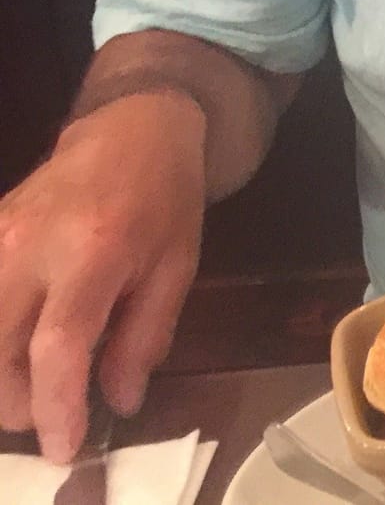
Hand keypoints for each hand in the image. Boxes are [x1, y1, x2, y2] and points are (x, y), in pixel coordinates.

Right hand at [0, 93, 204, 461]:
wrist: (130, 129)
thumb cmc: (163, 198)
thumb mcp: (176, 266)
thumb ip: (145, 336)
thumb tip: (118, 401)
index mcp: (92, 252)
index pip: (56, 346)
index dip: (55, 405)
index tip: (65, 445)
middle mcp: (29, 247)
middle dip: (21, 402)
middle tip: (55, 415)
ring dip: (1, 377)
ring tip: (37, 387)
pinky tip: (19, 350)